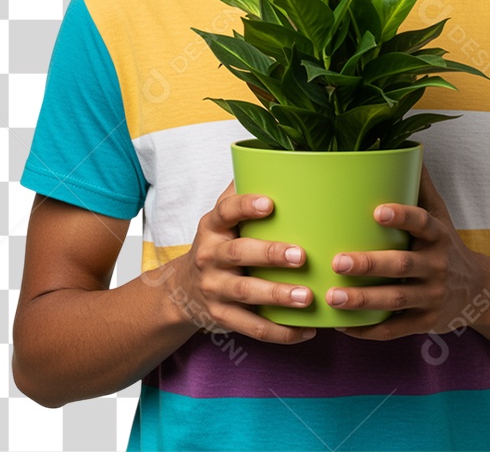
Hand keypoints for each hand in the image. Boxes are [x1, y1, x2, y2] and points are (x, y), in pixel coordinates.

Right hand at [169, 180, 315, 343]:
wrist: (182, 291)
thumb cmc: (218, 244)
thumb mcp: (222, 218)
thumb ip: (242, 191)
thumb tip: (275, 155)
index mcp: (213, 226)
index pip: (226, 211)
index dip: (245, 206)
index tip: (269, 203)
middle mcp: (209, 256)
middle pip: (239, 254)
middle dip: (270, 255)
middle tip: (301, 255)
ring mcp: (214, 289)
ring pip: (246, 293)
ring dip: (278, 295)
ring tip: (307, 297)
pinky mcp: (221, 318)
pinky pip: (251, 327)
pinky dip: (280, 332)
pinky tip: (306, 331)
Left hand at [327, 164, 489, 339]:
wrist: (480, 291)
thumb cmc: (447, 245)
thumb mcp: (441, 214)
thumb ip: (421, 186)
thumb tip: (407, 147)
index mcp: (438, 235)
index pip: (422, 222)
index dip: (402, 216)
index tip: (377, 210)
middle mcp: (437, 266)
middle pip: (402, 265)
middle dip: (369, 265)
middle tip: (338, 262)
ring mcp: (432, 296)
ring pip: (395, 300)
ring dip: (363, 301)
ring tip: (332, 298)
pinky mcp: (426, 323)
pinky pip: (395, 329)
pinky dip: (369, 330)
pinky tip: (343, 326)